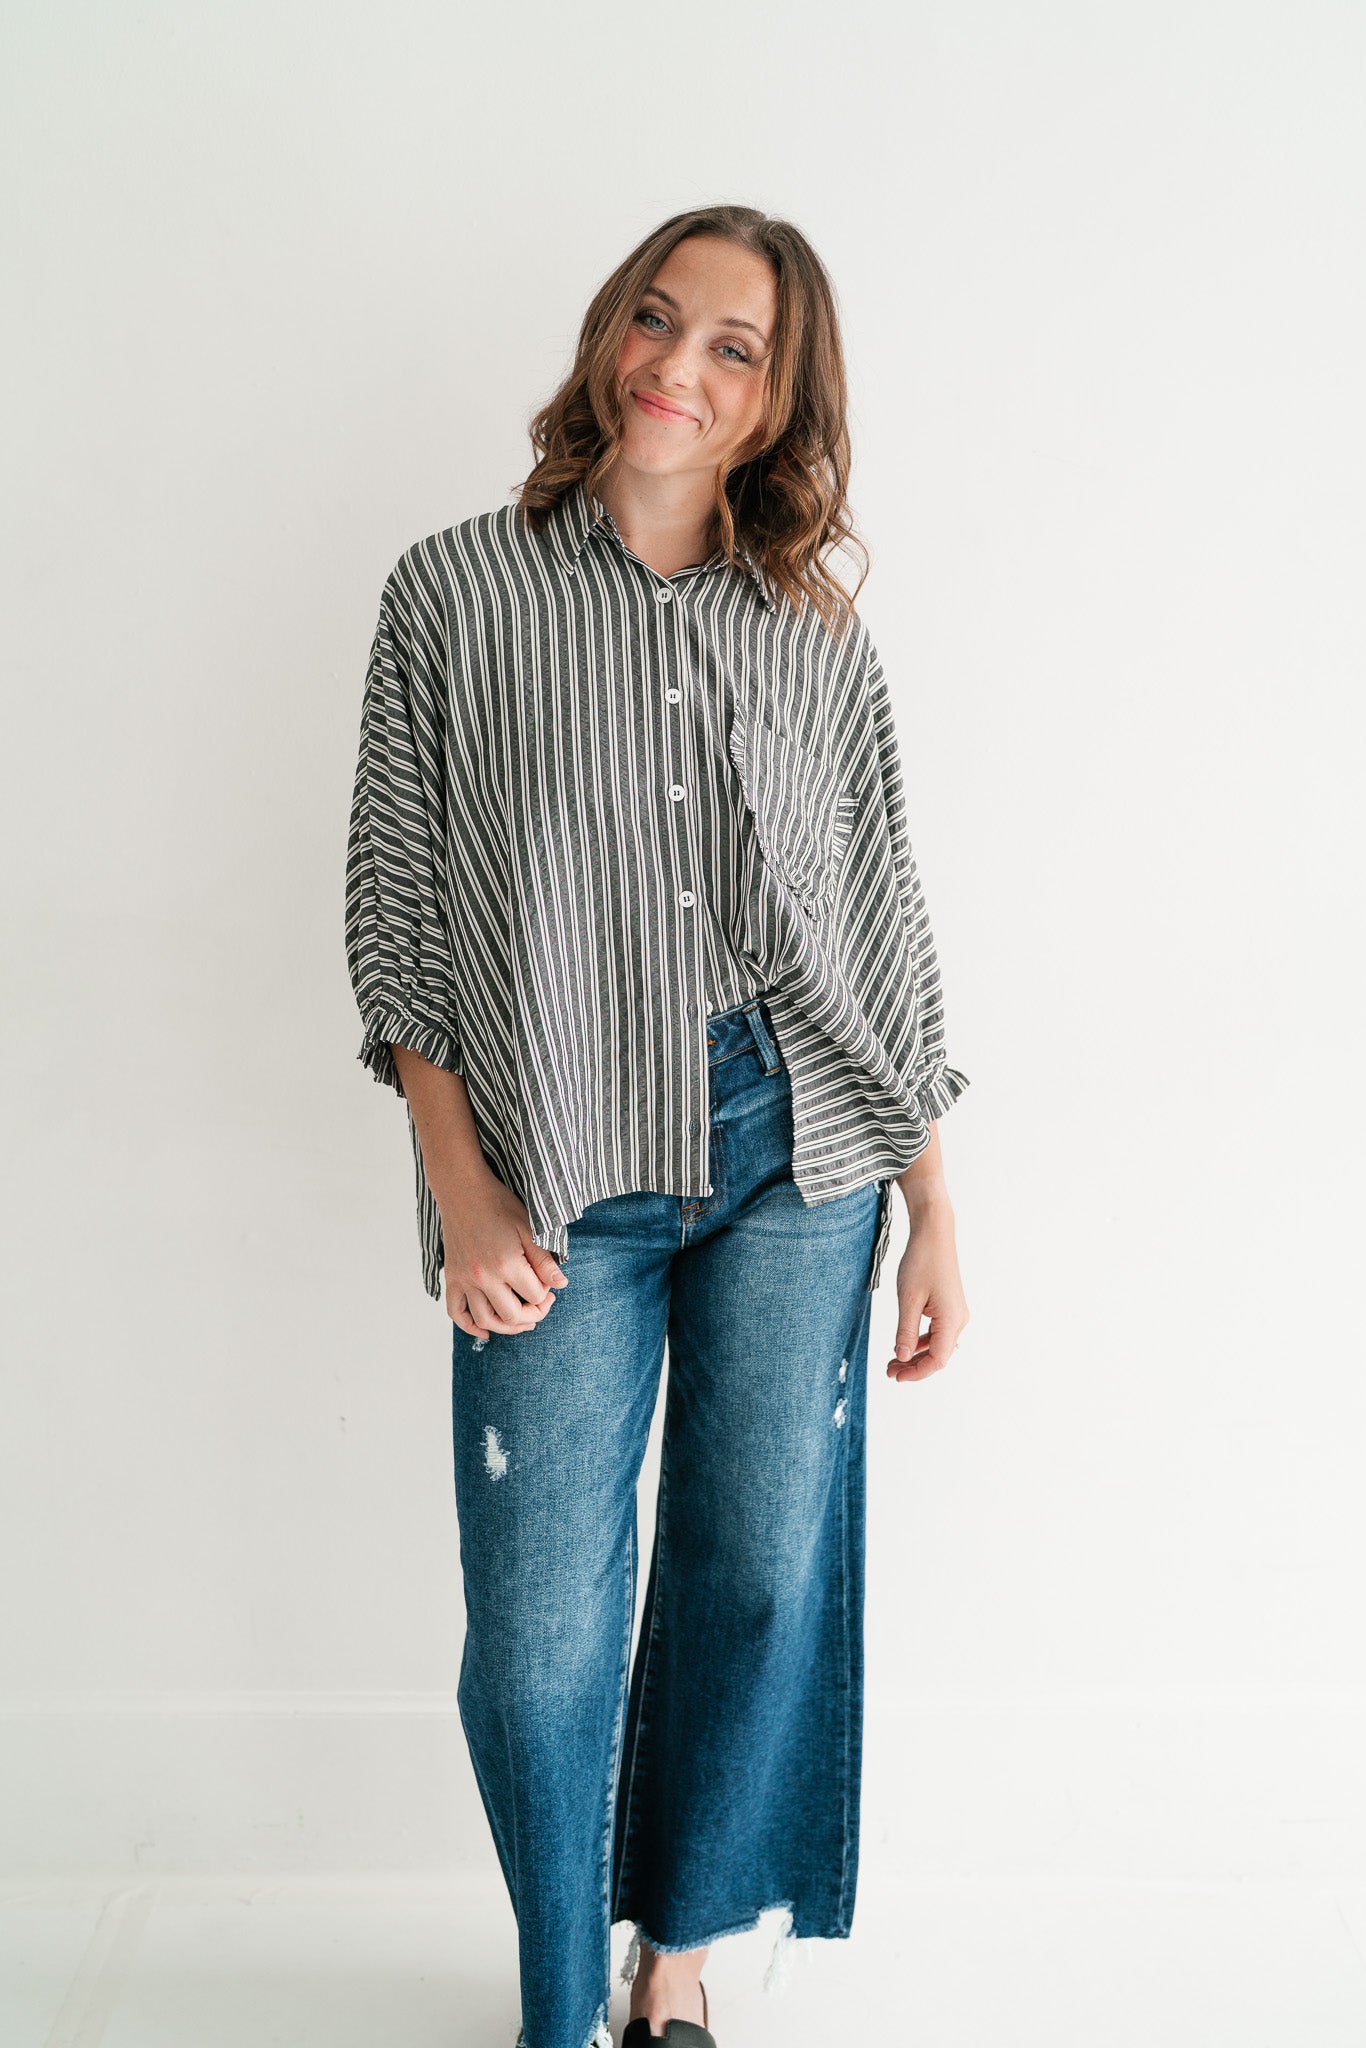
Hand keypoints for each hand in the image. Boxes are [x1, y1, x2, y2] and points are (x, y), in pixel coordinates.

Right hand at [441, 1172, 568, 1340]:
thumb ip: (544, 1260)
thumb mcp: (529, 1228)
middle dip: (534, 1315)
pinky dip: (469, 1327)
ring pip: (485, 1320)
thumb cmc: (498, 1204)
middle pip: (512, 1314)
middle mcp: (483, 1277)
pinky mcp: (452, 1277)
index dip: (548, 1292)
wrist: (462, 1190)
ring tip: (523, 1322)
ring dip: (507, 1328)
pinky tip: (485, 1332)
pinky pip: (456, 1312)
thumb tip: (561, 1284)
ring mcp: (464, 1280)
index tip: (549, 1281)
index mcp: (506, 1264)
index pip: (535, 1295)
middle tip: (543, 1305)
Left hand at [888, 1186, 967, 1381]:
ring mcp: (955, 1313)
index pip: (938, 1360)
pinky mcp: (949, 1306)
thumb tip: (902, 1357)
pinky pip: (937, 1332)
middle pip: (938, 1355)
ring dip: (916, 1355)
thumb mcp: (908, 1299)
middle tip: (889, 1371)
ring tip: (893, 1361)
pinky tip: (904, 1344)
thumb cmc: (921, 1261)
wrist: (934, 1233)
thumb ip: (905, 1330)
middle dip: (914, 1366)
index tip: (896, 1376)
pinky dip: (920, 1341)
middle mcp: (958, 1319)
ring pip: (937, 1344)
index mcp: (951, 1319)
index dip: (917, 1372)